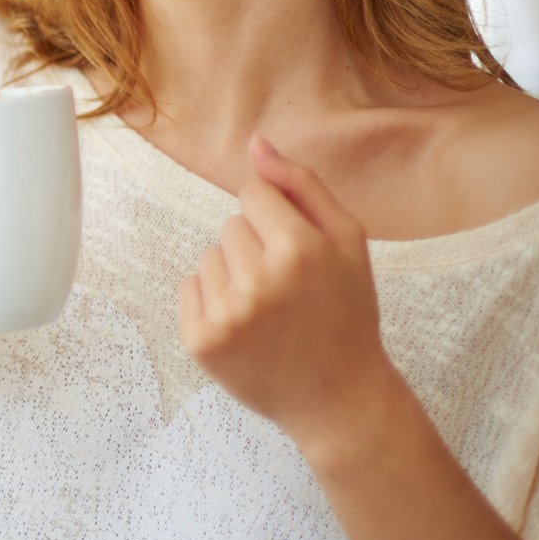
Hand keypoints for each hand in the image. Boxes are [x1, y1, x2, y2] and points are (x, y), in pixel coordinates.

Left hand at [178, 135, 398, 452]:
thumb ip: (301, 185)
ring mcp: (226, 313)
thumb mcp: (348, 241)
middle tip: (288, 288)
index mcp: (299, 249)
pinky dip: (212, 301)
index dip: (277, 219)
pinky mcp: (201, 340)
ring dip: (233, 274)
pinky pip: (190, 288)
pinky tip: (247, 326)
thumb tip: (254, 142)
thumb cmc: (347, 312)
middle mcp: (259, 280)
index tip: (297, 251)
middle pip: (230, 224)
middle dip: (256, 247)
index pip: (253, 193)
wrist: (338, 397)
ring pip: (209, 256)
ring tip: (269, 309)